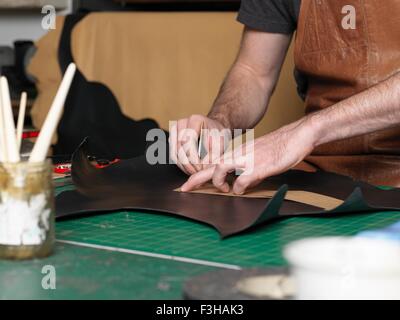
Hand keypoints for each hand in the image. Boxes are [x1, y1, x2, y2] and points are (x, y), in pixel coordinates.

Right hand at [169, 114, 229, 174]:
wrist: (214, 130)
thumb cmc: (218, 135)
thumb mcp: (221, 143)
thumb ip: (214, 154)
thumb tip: (204, 166)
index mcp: (195, 120)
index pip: (188, 142)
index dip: (194, 158)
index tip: (202, 168)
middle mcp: (182, 123)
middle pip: (179, 149)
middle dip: (189, 164)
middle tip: (199, 172)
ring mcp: (175, 130)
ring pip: (174, 153)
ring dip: (184, 166)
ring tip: (195, 172)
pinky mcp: (172, 138)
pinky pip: (173, 155)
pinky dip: (181, 164)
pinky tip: (190, 169)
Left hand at [180, 119, 315, 193]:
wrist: (296, 136)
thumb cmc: (278, 147)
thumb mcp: (257, 156)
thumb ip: (246, 167)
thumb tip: (240, 182)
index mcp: (238, 152)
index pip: (213, 162)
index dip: (199, 173)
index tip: (188, 184)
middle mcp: (239, 154)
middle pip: (211, 166)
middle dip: (196, 178)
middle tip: (185, 188)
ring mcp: (248, 159)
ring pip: (221, 168)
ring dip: (218, 181)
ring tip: (223, 188)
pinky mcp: (259, 166)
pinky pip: (242, 180)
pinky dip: (238, 187)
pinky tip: (242, 189)